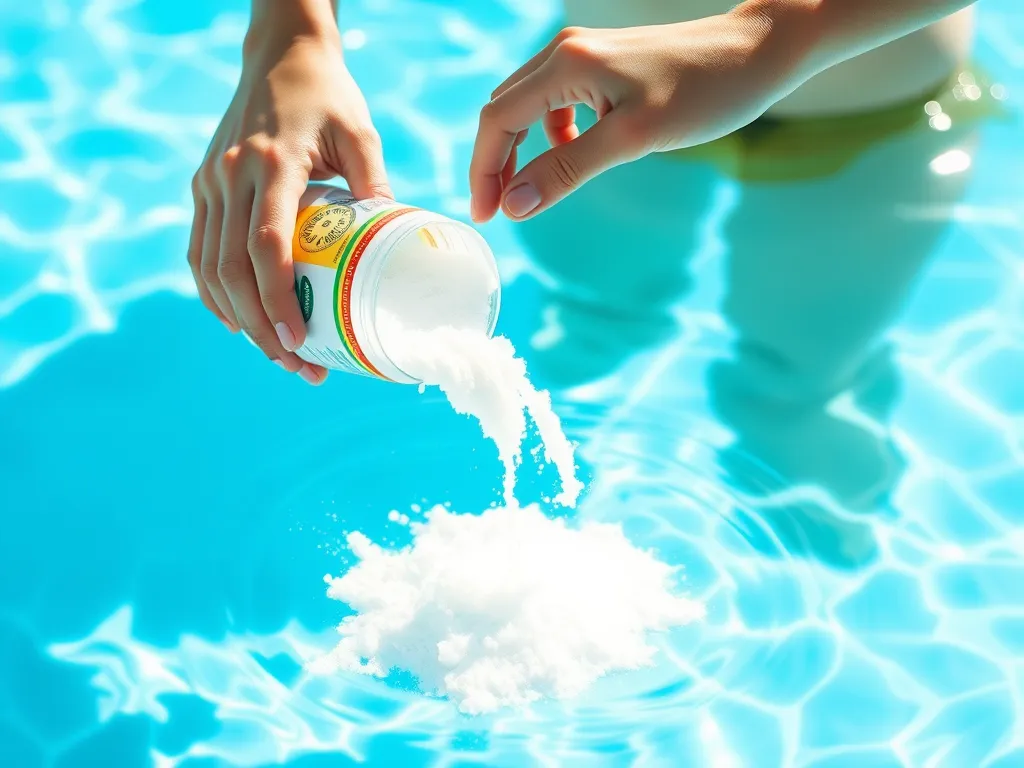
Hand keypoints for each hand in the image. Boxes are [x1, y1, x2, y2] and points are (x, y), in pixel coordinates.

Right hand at [188, 20, 391, 382]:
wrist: (279, 54)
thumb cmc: (329, 96)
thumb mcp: (361, 133)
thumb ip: (374, 184)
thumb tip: (397, 247)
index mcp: (273, 163)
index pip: (266, 245)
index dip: (277, 299)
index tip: (298, 341)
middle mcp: (231, 175)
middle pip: (233, 269)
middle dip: (261, 327)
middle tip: (297, 365)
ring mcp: (210, 182)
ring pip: (209, 267)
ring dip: (238, 319)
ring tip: (277, 354)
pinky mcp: (203, 186)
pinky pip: (199, 251)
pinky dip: (214, 292)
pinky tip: (238, 321)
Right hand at [469, 8, 803, 222]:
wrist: (757, 53)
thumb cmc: (703, 93)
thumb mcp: (630, 140)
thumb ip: (565, 171)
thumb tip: (514, 206)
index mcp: (565, 64)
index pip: (497, 120)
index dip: (483, 171)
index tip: (487, 217)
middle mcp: (565, 51)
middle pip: (503, 110)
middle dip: (494, 162)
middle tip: (500, 212)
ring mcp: (583, 53)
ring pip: (526, 105)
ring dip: (519, 149)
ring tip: (528, 191)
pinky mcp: (602, 62)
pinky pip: (555, 100)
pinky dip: (548, 134)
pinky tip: (569, 154)